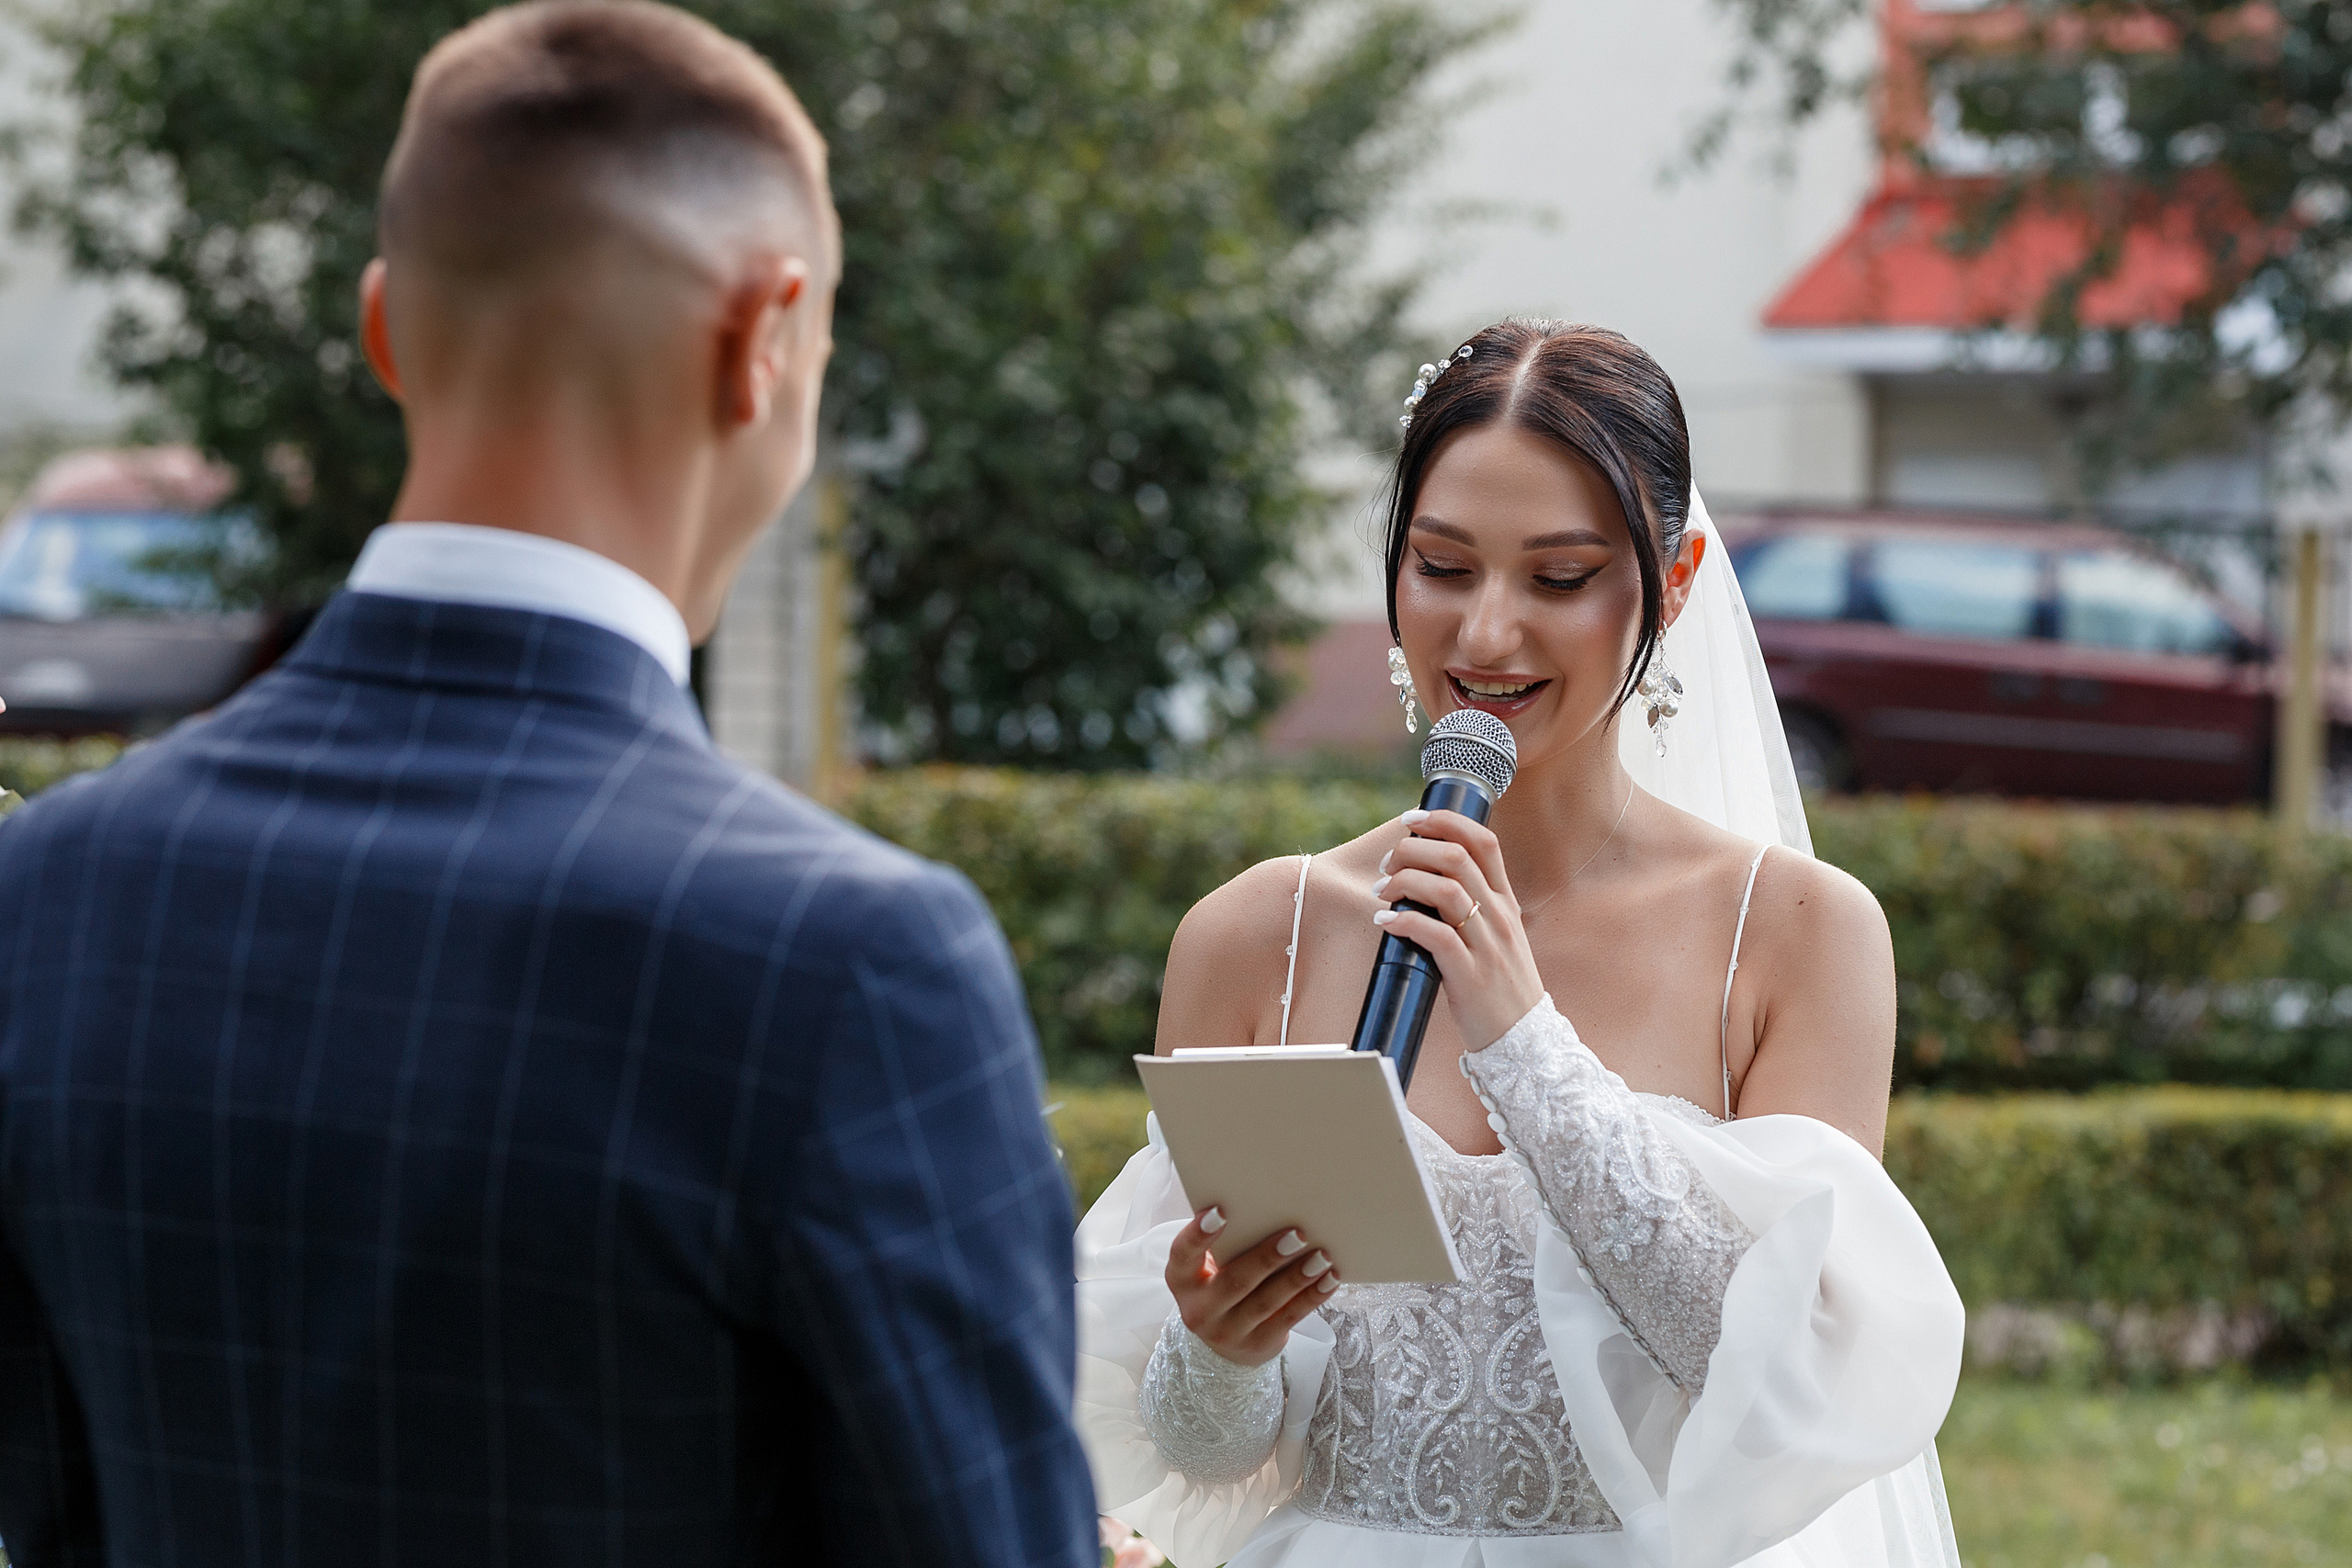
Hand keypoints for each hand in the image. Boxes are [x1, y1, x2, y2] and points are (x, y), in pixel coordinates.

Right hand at [1162, 1207, 1337, 1367]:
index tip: (1221, 1210)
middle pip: (1235, 1282)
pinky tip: (1329, 1279)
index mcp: (1182, 1280)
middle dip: (1268, 1257)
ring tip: (1322, 1256)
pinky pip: (1289, 1319)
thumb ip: (1226, 1244)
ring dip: (1297, 1278)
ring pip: (1266, 1302)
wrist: (1225, 1342)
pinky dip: (1312, 1297)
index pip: (1183, 1254)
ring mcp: (1228, 1332)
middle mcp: (1200, 1310)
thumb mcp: (1209, 1267)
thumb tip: (1267, 1206)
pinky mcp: (1258, 1344)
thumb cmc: (1221, 1283)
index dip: (1199, 1234)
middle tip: (1297, 1234)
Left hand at [1370, 807, 1545, 1049]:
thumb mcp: (1496, 936)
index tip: (1412, 820)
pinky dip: (1405, 921)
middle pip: (1456, 858)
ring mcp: (1487, 945)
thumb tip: (1423, 877)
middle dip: (1412, 850)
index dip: (1446, 821)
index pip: (1484, 841)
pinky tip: (1386, 921)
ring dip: (1403, 882)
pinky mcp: (1470, 975)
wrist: (1524, 1039)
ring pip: (1444, 890)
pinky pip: (1435, 935)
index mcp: (1506, 901)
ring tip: (1381, 892)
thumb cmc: (1499, 985)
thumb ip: (1472, 906)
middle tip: (1387, 865)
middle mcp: (1500, 917)